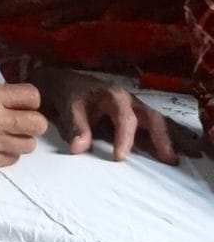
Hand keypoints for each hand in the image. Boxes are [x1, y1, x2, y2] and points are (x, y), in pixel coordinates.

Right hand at [0, 83, 47, 170]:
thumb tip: (13, 102)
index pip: (32, 96)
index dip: (30, 101)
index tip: (22, 104)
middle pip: (38, 124)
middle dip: (32, 123)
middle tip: (19, 123)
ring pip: (29, 145)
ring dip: (21, 140)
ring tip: (6, 137)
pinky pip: (13, 159)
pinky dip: (8, 154)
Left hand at [28, 68, 200, 163]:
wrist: (65, 82)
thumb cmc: (68, 94)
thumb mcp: (67, 107)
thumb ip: (75, 127)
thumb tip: (79, 148)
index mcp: (114, 97)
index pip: (125, 119)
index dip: (124, 138)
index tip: (119, 158)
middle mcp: (130, 101)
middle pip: (152, 118)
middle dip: (161, 138)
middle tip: (169, 159)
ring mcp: (135, 108)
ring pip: (157, 122)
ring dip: (167, 139)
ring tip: (176, 159)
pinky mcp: (135, 116)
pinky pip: (152, 127)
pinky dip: (162, 138)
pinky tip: (169, 153)